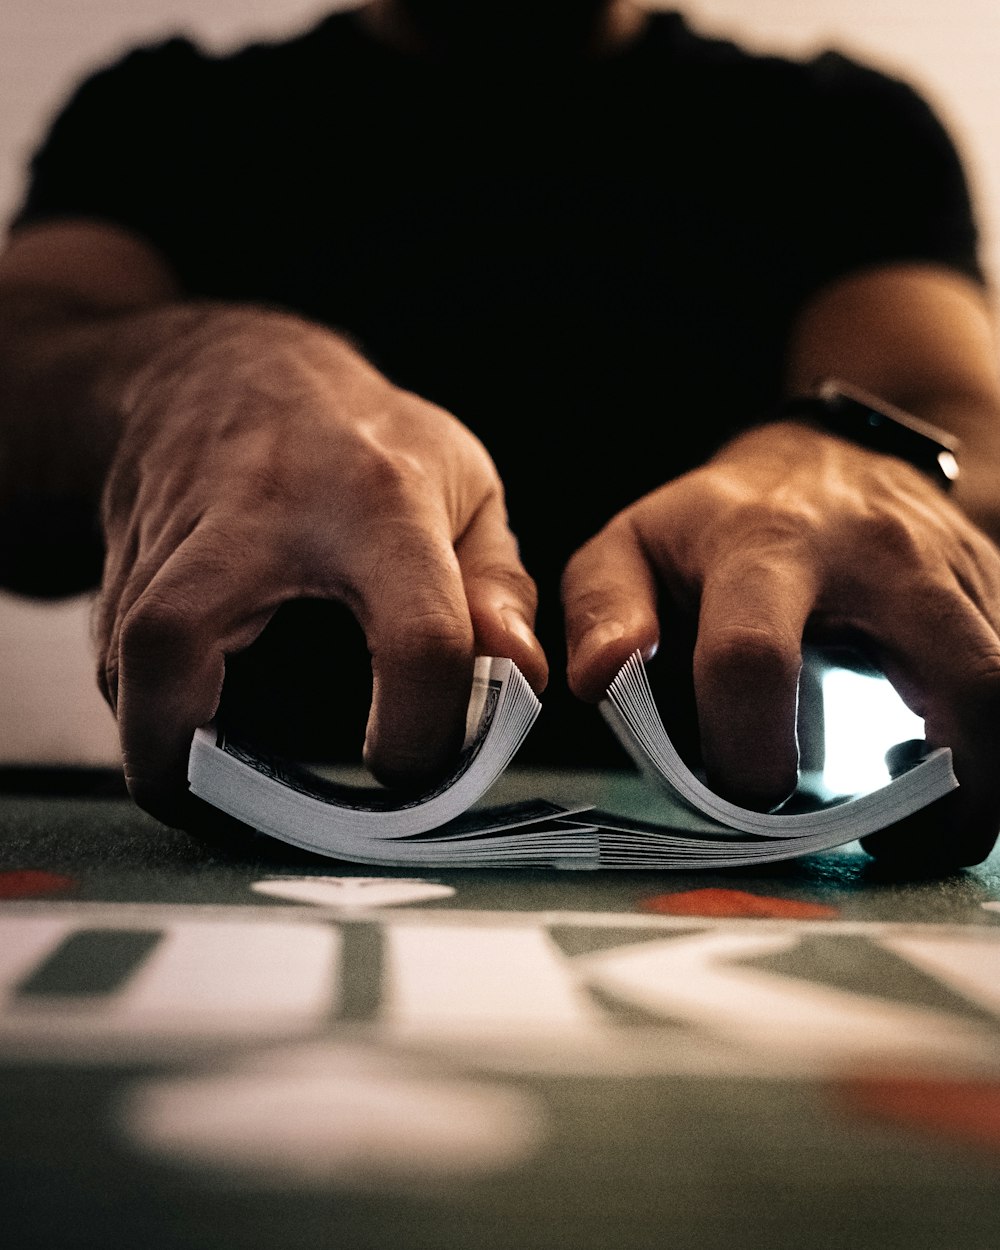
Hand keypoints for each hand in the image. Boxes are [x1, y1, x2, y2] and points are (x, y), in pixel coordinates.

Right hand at [95, 312, 545, 825]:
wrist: (226, 378)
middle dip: (198, 758)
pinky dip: (159, 723)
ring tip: (237, 791)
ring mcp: (167, 547)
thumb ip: (498, 587)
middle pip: (177, 642)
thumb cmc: (363, 440)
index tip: (416, 766)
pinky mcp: (118, 579)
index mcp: (377, 503)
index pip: (417, 635)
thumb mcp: (463, 483)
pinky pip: (118, 675)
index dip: (425, 730)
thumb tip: (517, 679)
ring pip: (123, 672)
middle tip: (261, 818)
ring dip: (171, 754)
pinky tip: (208, 733)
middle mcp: (253, 521)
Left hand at [562, 418, 999, 868]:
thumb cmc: (715, 523)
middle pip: (967, 683)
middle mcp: (885, 556)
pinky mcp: (995, 589)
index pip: (755, 659)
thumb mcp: (634, 545)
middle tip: (890, 848)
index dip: (746, 752)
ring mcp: (960, 572)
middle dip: (946, 798)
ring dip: (985, 784)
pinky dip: (992, 747)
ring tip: (921, 818)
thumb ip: (603, 609)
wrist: (825, 458)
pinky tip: (938, 763)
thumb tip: (592, 679)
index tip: (743, 797)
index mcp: (767, 548)